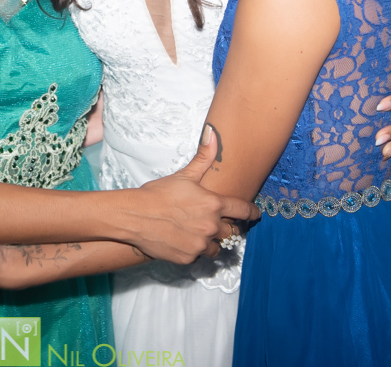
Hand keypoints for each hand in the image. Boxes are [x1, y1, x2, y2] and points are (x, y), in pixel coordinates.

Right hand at [126, 125, 258, 263]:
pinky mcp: (189, 258)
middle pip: (231, 231)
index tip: (255, 214)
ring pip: (217, 247)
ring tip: (198, 233)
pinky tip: (184, 240)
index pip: (243, 210)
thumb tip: (213, 132)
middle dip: (225, 227)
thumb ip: (204, 157)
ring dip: (212, 241)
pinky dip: (195, 250)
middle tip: (214, 222)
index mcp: (214, 204)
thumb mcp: (183, 175)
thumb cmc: (158, 194)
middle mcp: (211, 226)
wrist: (134, 216)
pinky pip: (199, 256)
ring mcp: (200, 244)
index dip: (252, 212)